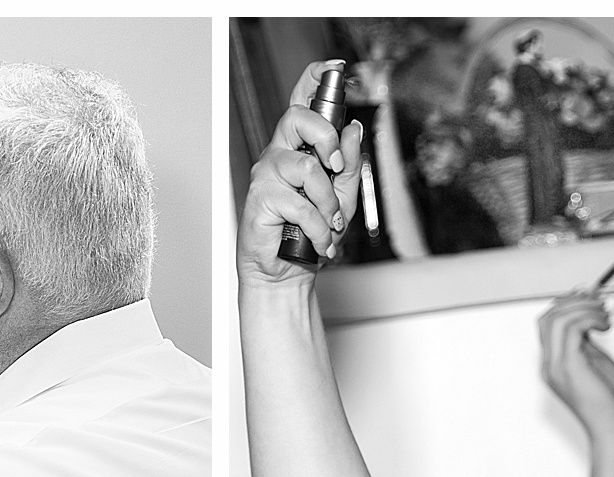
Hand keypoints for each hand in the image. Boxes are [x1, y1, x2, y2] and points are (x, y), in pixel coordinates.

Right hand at [237, 60, 367, 287]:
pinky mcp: (260, 199)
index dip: (315, 79)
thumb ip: (348, 163)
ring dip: (327, 202)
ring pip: (307, 168)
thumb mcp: (342, 196)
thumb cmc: (310, 233)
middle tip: (335, 167)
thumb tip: (353, 130)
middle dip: (326, 138)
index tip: (334, 68)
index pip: (302, 102)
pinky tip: (320, 239)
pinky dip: (319, 227)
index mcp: (298, 147)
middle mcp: (279, 154)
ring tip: (329, 223)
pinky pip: (300, 204)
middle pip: (298, 117)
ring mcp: (267, 174)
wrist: (287, 271)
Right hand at [538, 290, 613, 439]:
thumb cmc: (607, 400)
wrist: (610, 427)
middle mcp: (549, 364)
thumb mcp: (594, 362)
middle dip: (574, 301)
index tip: (590, 298)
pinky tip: (605, 325)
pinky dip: (590, 318)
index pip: (547, 323)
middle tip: (598, 301)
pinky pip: (572, 329)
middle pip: (548, 317)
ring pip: (557, 319)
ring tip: (604, 314)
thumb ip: (585, 342)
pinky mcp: (569, 367)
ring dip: (584, 308)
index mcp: (552, 363)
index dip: (567, 303)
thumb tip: (588, 317)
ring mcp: (555, 366)